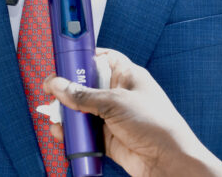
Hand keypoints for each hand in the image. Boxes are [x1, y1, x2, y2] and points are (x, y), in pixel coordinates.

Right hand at [43, 49, 221, 176]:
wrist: (171, 164)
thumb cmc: (157, 126)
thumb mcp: (115, 103)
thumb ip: (83, 95)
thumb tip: (58, 85)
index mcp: (126, 75)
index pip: (99, 58)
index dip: (79, 58)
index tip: (60, 62)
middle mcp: (118, 94)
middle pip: (85, 85)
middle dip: (66, 90)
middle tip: (50, 93)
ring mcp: (113, 117)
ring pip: (82, 111)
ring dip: (66, 114)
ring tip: (54, 118)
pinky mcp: (108, 138)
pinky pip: (84, 132)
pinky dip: (72, 134)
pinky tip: (63, 134)